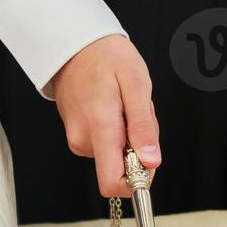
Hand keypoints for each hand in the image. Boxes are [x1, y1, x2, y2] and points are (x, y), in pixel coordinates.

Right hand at [50, 35, 160, 197]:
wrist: (74, 44)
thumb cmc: (107, 58)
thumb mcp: (136, 85)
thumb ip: (143, 127)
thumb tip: (151, 162)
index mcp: (100, 130)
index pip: (111, 183)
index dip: (135, 183)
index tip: (147, 161)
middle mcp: (84, 140)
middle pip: (120, 168)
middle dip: (138, 148)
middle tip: (136, 113)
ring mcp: (77, 138)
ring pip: (115, 154)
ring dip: (129, 135)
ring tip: (124, 103)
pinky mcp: (77, 134)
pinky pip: (105, 143)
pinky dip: (117, 129)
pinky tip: (114, 105)